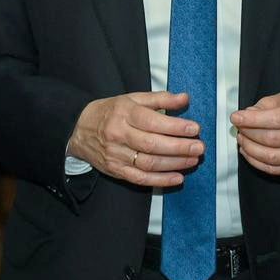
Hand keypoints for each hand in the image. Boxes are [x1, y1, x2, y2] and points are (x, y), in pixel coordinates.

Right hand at [67, 91, 202, 189]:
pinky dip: (161, 180)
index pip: (153, 121)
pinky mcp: (116, 170)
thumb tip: (185, 99)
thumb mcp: (132, 99)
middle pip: (153, 144)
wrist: (80, 130)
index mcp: (124, 113)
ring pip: (149, 163)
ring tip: (193, 160)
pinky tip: (178, 177)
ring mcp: (117, 155)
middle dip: (179, 147)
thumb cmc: (111, 112)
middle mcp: (119, 134)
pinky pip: (140, 179)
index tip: (195, 128)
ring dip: (175, 163)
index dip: (175, 127)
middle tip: (199, 147)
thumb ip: (160, 99)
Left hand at [231, 92, 279, 176]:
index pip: (275, 119)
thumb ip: (267, 104)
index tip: (236, 117)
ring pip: (271, 157)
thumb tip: (247, 114)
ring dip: (250, 149)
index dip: (252, 120)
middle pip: (271, 139)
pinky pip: (274, 169)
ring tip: (242, 140)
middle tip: (239, 128)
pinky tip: (249, 153)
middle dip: (248, 134)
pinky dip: (256, 162)